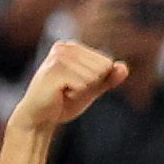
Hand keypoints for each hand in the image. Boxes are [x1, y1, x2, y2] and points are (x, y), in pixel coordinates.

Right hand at [10, 39, 128, 135]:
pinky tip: (60, 93)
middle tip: (70, 89)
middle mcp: (64, 47)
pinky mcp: (53, 71)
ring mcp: (57, 58)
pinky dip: (76, 94)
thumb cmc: (65, 101)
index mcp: (72, 47)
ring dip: (82, 90)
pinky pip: (83, 84)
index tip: (77, 84)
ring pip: (93, 76)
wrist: (40, 117)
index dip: (97, 80)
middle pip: (102, 68)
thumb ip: (109, 78)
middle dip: (91, 84)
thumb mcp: (92, 88)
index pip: (106, 63)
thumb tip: (124, 67)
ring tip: (65, 91)